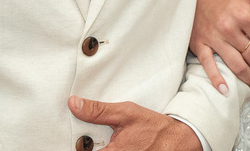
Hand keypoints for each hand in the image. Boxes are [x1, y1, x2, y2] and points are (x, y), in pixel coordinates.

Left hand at [67, 96, 199, 150]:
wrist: (176, 141)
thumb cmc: (152, 127)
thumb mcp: (125, 113)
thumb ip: (97, 111)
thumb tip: (74, 104)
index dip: (80, 146)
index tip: (80, 139)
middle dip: (90, 146)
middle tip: (97, 138)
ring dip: (101, 148)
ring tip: (111, 141)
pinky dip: (110, 149)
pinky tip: (117, 145)